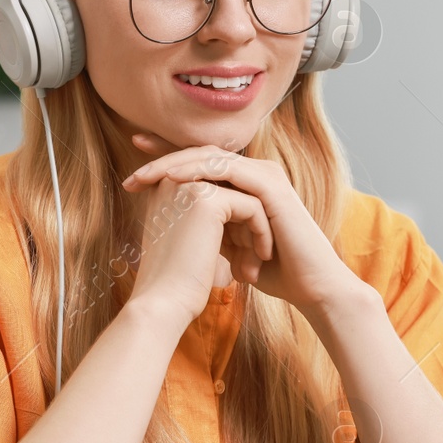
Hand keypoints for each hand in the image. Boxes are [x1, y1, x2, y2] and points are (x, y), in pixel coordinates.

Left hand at [122, 132, 361, 313]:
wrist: (310, 287)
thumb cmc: (272, 270)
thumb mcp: (228, 244)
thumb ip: (208, 225)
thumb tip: (171, 222)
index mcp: (244, 184)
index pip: (200, 165)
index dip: (166, 162)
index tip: (133, 171)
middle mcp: (255, 173)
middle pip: (200, 154)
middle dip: (163, 160)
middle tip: (132, 174)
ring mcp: (264, 176)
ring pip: (210, 157)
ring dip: (175, 165)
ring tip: (146, 176)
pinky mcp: (271, 186)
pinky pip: (229, 171)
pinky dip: (199, 173)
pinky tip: (175, 180)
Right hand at [122, 153, 275, 330]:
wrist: (161, 306)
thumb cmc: (175, 282)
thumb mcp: (188, 238)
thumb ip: (204, 217)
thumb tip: (240, 207)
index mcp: (165, 186)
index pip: (218, 191)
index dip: (234, 225)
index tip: (235, 258)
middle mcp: (174, 179)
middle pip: (233, 192)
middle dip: (246, 229)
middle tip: (249, 266)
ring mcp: (190, 185)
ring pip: (246, 198)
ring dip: (256, 234)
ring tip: (251, 269)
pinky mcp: (209, 200)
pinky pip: (253, 207)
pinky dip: (261, 234)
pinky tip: (258, 262)